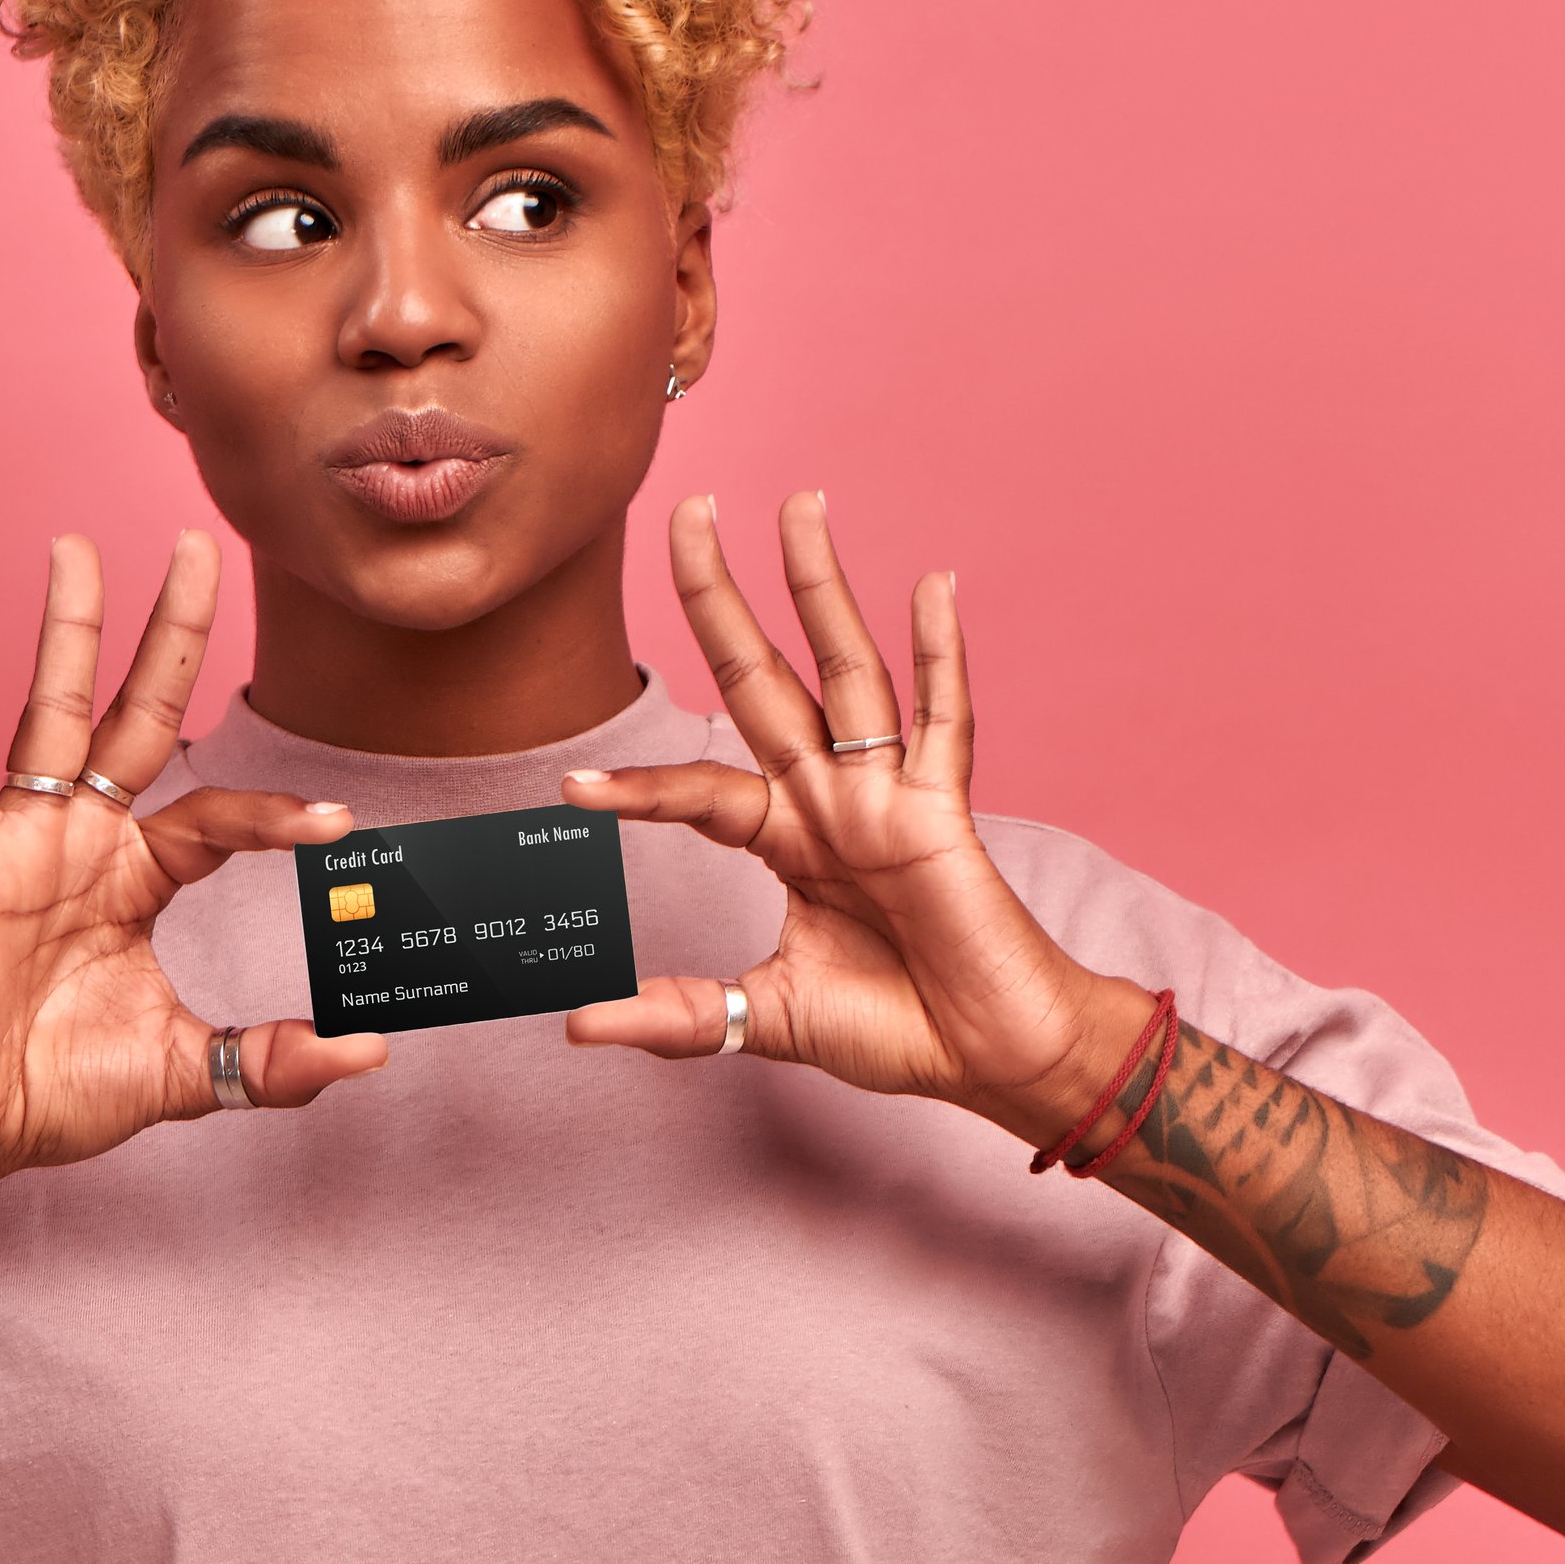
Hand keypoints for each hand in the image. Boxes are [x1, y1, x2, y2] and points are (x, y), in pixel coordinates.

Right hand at [0, 531, 387, 1196]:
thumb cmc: (62, 1090)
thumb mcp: (188, 1071)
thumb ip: (273, 1062)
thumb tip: (368, 1053)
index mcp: (139, 876)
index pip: (218, 815)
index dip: (274, 811)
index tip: (336, 821)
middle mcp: (86, 839)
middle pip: (139, 711)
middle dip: (171, 631)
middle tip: (198, 545)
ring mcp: (21, 837)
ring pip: (51, 713)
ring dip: (66, 630)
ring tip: (76, 548)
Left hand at [562, 493, 1147, 1144]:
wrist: (993, 1057)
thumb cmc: (899, 1028)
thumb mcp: (767, 1016)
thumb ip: (681, 1017)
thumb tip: (579, 1026)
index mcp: (788, 839)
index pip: (701, 790)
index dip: (642, 788)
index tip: (572, 788)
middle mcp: (832, 798)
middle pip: (763, 676)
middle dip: (721, 598)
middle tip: (688, 512)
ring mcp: (889, 794)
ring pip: (849, 670)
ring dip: (821, 588)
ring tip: (798, 506)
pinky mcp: (945, 811)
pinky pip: (944, 719)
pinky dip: (941, 654)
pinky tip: (932, 586)